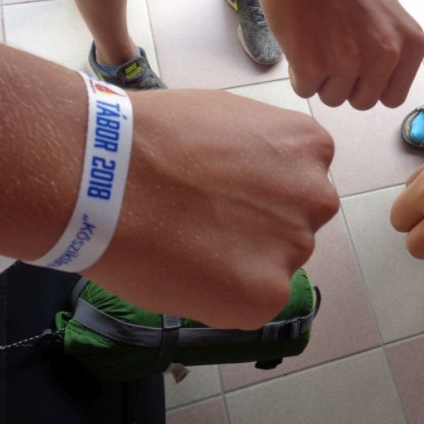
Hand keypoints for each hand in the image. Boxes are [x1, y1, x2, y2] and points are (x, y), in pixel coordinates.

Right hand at [86, 89, 339, 329]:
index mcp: (310, 146)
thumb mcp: (229, 120)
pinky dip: (219, 296)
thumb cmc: (156, 135)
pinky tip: (183, 270)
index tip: (227, 193)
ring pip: (273, 265)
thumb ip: (259, 151)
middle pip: (294, 223)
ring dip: (241, 263)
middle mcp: (317, 197)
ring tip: (187, 245)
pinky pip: (248, 303)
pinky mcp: (267, 296)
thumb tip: (252, 178)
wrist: (107, 174)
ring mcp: (296, 247)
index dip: (260, 190)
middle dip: (259, 227)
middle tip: (207, 223)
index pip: (301, 180)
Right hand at [246, 0, 423, 109]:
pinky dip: (296, 71)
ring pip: (332, 98)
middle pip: (361, 101)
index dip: (368, 81)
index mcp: (411, 42)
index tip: (354, 58)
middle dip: (343, 81)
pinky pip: (305, 90)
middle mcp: (386, 53)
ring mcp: (350, 61)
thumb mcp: (385, 11)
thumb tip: (379, 84)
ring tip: (314, 36)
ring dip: (319, 76)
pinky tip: (298, 38)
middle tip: (329, 44)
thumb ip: (388, 47)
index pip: (391, 96)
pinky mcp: (313, 64)